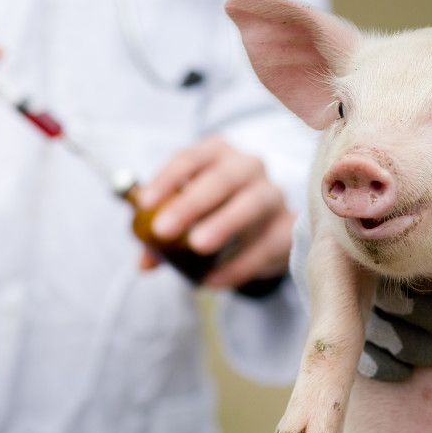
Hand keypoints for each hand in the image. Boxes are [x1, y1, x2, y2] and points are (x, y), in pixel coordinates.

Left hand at [135, 135, 295, 288]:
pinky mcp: (287, 227)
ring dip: (223, 223)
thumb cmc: (215, 212)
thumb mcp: (185, 217)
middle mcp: (248, 166)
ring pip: (253, 202)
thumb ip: (162, 236)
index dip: (167, 178)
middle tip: (163, 229)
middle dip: (191, 203)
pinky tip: (214, 279)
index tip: (145, 203)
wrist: (265, 231)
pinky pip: (266, 244)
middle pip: (221, 178)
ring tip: (198, 246)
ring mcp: (273, 194)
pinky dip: (240, 263)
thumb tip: (143, 263)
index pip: (190, 158)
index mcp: (216, 154)